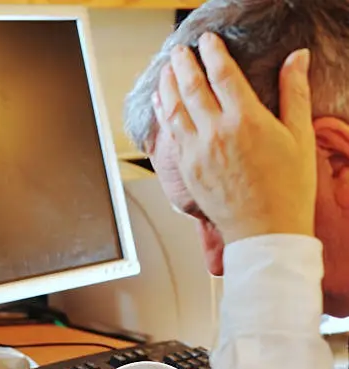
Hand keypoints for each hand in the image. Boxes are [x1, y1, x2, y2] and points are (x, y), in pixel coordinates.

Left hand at [152, 33, 316, 244]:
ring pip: (174, 110)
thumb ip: (295, 94)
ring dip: (167, 86)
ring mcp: (198, 153)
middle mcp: (216, 133)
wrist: (265, 233)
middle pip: (192, 87)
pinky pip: (170, 136)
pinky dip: (163, 115)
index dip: (212, 52)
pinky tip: (161, 105)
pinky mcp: (188, 171)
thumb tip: (297, 59)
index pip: (223, 74)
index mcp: (246, 121)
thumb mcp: (300, 138)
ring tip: (165, 71)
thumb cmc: (287, 191)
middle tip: (179, 52)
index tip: (208, 41)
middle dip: (183, 64)